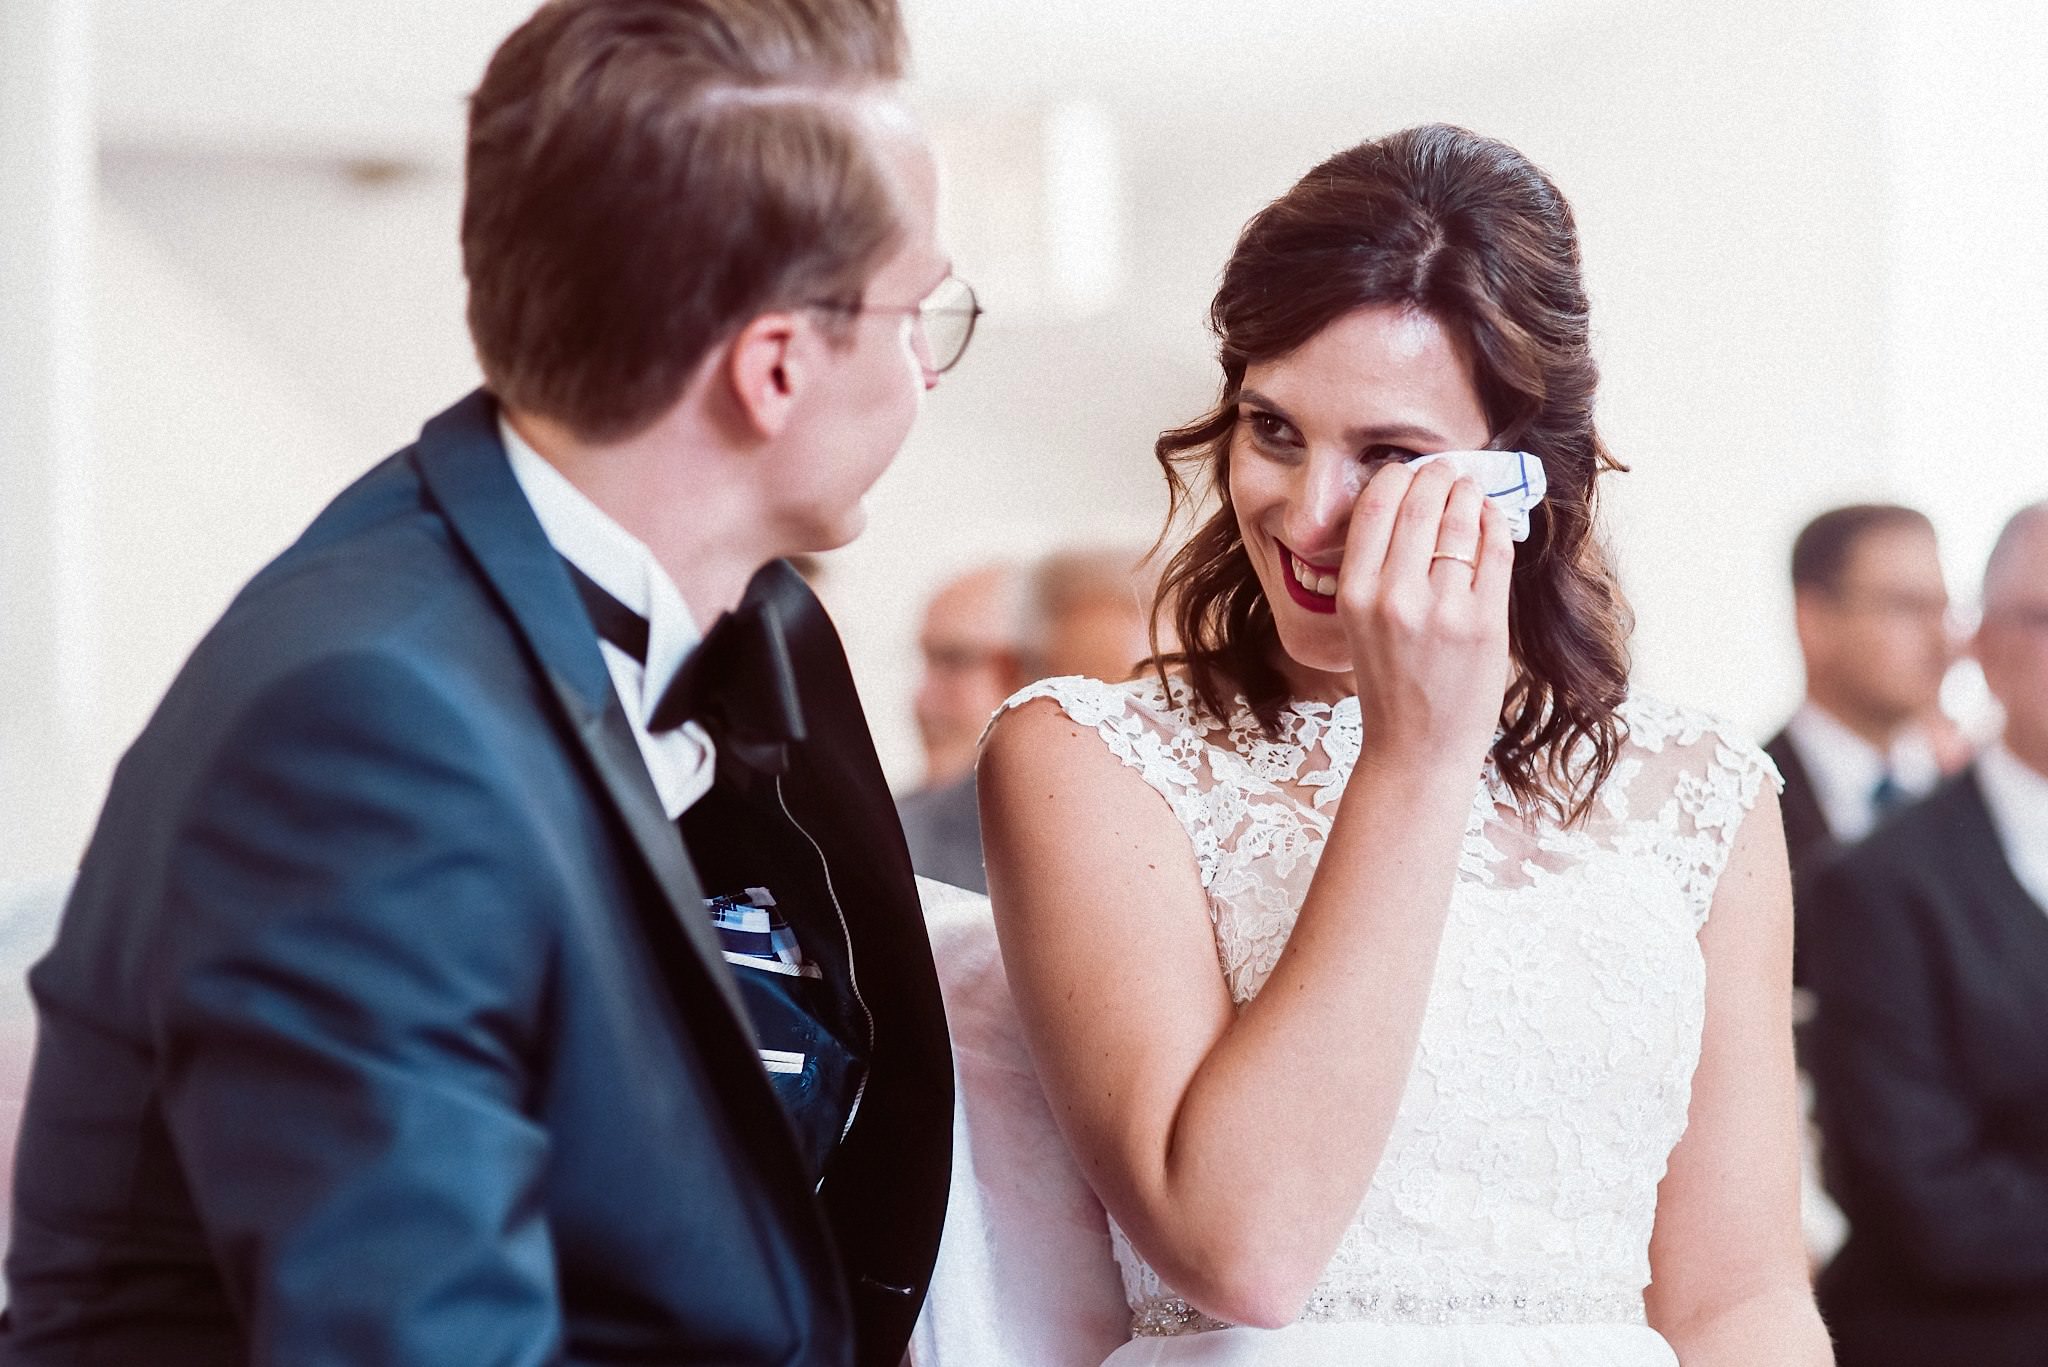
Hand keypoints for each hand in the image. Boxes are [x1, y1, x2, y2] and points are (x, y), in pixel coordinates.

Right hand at [1335, 460, 1513, 765]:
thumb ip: (1378, 569)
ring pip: (1460, 522)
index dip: (1398, 476)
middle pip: (1421, 504)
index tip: (1410, 470)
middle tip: (1448, 468)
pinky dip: (1495, 525)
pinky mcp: (1483, 623)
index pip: (1376, 507)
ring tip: (1470, 488)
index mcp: (1355, 594)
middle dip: (1438, 476)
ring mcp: (1441, 609)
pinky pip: (1494, 552)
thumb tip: (1410, 504)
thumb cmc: (1389, 686)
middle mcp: (1394, 597)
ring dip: (1469, 494)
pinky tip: (1492, 519)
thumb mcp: (1360, 624)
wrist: (1416, 749)